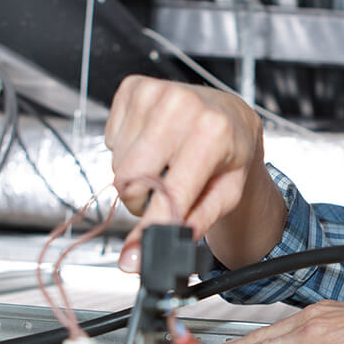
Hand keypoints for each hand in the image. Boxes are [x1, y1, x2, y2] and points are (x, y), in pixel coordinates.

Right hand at [105, 76, 275, 269]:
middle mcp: (182, 106)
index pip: (170, 192)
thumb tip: (148, 254)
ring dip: (135, 175)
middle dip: (142, 198)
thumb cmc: (230, 155)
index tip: (132, 256)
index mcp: (213, 133)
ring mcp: (155, 92)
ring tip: (165, 164)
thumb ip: (189, 225)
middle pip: (129, 179)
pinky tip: (154, 142)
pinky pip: (111, 140)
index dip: (149, 227)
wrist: (232, 116)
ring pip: (117, 163)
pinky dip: (128, 149)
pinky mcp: (133, 87)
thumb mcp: (225, 195)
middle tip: (166, 191)